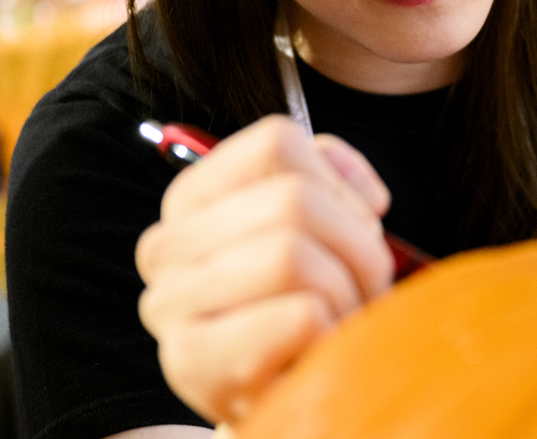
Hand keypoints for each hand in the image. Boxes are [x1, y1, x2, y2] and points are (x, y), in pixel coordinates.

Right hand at [135, 116, 391, 424]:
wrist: (280, 394)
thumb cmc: (303, 300)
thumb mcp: (317, 226)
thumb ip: (332, 177)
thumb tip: (368, 196)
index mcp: (193, 197)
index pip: (278, 143)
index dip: (340, 186)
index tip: (359, 225)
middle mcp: (167, 245)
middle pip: (294, 200)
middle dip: (357, 246)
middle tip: (366, 285)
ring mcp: (170, 303)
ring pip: (293, 256)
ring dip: (345, 293)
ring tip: (343, 319)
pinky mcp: (191, 362)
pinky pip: (298, 317)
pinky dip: (331, 333)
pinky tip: (318, 351)